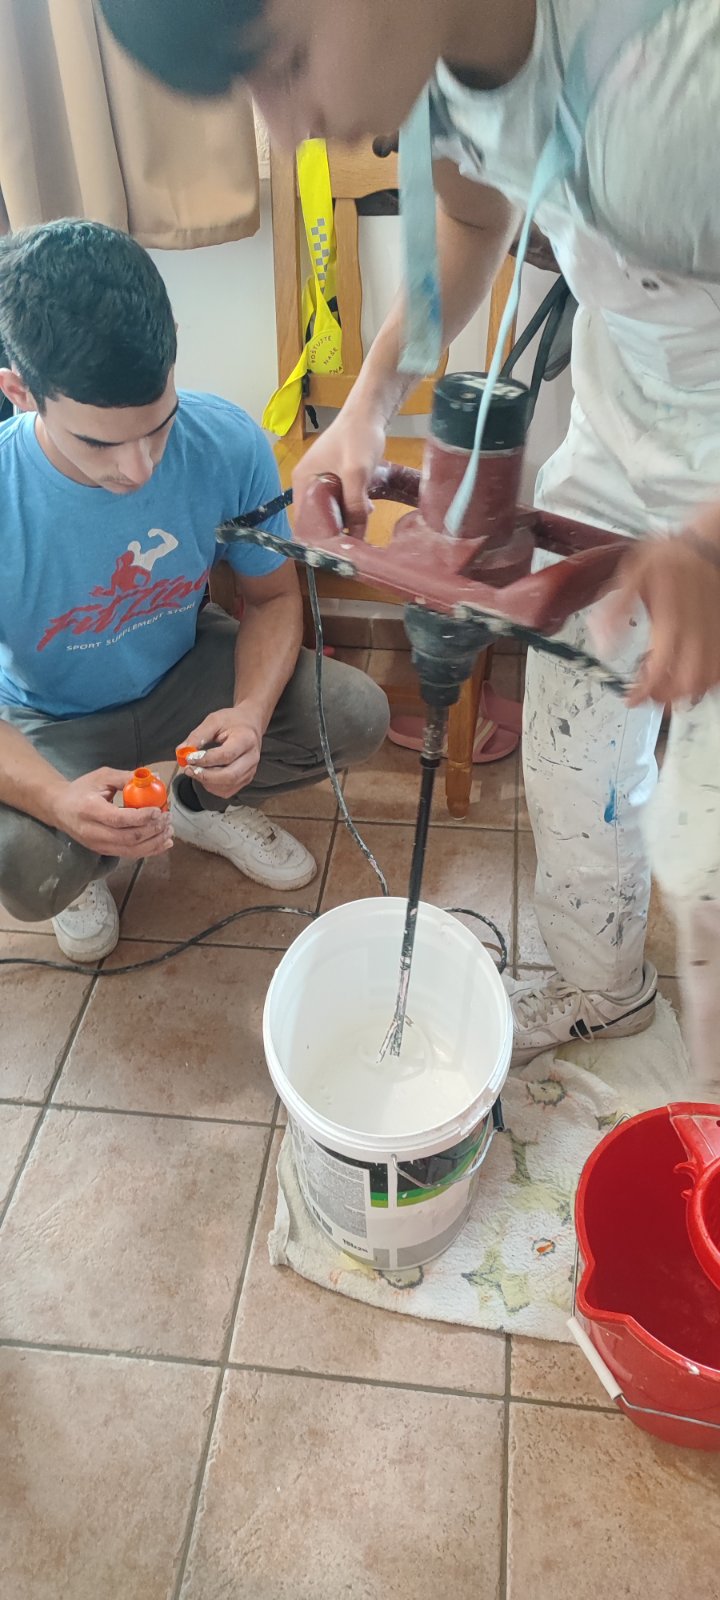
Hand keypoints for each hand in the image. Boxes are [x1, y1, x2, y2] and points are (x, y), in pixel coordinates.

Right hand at [51, 768, 172, 858]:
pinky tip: (162, 842)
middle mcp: (92, 832)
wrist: (59, 808)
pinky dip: (149, 850)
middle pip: (128, 838)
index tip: (159, 810)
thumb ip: (127, 777)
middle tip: (168, 818)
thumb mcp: (102, 777)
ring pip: (131, 850)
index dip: (142, 817)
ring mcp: (98, 845)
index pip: (119, 819)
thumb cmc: (81, 790)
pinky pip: (129, 854)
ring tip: (169, 831)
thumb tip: (155, 776)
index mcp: (90, 810)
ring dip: (154, 842)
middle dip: (153, 830)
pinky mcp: (103, 851)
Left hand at [182, 704, 263, 798]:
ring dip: (207, 782)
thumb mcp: (214, 721)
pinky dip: (213, 787)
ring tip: (195, 771)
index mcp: (246, 739)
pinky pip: (228, 790)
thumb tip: (182, 751)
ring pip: (227, 786)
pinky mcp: (246, 779)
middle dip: (205, 776)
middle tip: (189, 769)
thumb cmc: (232, 721)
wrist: (249, 725)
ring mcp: (250, 770)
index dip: (205, 759)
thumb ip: (198, 736)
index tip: (189, 757)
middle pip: (229, 775)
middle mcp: (252, 758)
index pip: (225, 755)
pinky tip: (205, 776)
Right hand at [292, 401, 386, 533]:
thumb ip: (354, 504)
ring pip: (332, 509)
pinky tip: (366, 509)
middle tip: (354, 538)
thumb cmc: (357, 437)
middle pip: (318, 516)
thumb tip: (356, 535)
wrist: (370, 412)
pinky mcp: (336, 476)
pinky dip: (353, 506)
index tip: (337, 547)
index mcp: (302, 480)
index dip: (319, 535)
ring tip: (362, 522)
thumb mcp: (356, 473)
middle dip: (336, 527)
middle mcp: (308, 481)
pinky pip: (341, 499)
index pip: (303, 518)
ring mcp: (322, 478)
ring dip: (347, 517)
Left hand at [598, 508, 719, 705]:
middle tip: (648, 695)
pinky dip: (707, 682)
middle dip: (663, 698)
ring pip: (706, 682)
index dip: (642, 693)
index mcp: (669, 621)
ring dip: (686, 694)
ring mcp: (714, 635)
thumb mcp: (631, 574)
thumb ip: (614, 611)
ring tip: (668, 690)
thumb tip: (605, 646)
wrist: (706, 543)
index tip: (630, 698)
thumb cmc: (669, 557)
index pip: (657, 672)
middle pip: (685, 685)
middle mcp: (696, 633)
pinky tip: (692, 679)